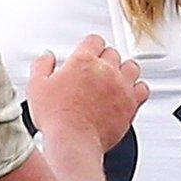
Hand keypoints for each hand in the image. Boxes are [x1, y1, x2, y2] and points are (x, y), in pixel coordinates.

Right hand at [26, 35, 146, 153]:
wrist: (73, 140)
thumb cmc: (56, 116)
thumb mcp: (37, 86)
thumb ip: (42, 65)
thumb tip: (47, 56)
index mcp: (83, 60)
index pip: (94, 40)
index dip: (90, 45)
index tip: (88, 52)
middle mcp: (106, 70)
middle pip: (113, 53)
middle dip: (105, 59)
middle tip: (96, 69)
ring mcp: (121, 86)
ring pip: (132, 67)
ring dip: (124, 70)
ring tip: (115, 78)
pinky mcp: (131, 104)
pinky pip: (143, 89)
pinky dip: (137, 89)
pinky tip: (128, 93)